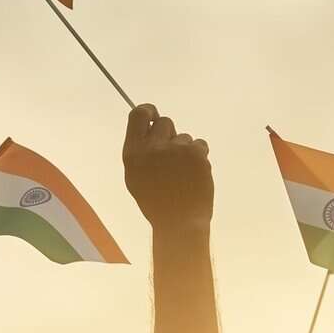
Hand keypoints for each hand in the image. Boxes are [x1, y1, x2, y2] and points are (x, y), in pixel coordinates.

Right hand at [123, 103, 212, 231]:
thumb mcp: (136, 176)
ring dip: (186, 150)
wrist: (179, 221)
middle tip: (172, 156)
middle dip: (171, 135)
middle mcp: (152, 148)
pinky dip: (199, 157)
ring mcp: (175, 149)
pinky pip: (200, 144)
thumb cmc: (156, 202)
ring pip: (184, 137)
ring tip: (183, 174)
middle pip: (165, 122)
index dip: (148, 111)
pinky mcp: (195, 153)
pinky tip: (194, 174)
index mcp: (133, 153)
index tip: (154, 115)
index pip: (138, 115)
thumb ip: (140, 151)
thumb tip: (149, 127)